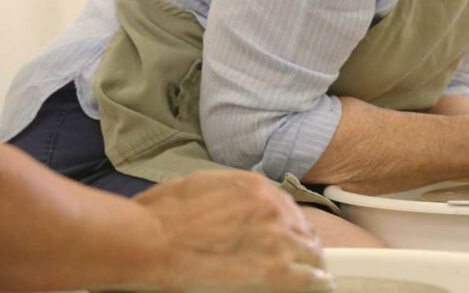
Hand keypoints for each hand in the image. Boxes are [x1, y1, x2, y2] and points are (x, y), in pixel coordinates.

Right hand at [135, 170, 328, 291]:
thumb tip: (228, 204)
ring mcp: (277, 238)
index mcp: (256, 188)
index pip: (286, 208)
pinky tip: (320, 286)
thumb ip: (225, 194)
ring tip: (314, 276)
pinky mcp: (274, 270)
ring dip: (311, 264)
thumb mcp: (197, 186)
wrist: (149, 241)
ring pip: (311, 252)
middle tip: (300, 260)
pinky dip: (316, 282)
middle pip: (302, 229)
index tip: (286, 237)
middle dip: (301, 244)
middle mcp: (274, 208)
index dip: (287, 226)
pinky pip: (309, 277)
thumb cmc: (160, 216)